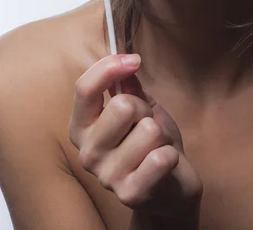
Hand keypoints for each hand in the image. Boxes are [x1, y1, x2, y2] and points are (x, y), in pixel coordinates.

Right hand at [68, 54, 202, 218]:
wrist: (169, 187)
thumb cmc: (151, 142)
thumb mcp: (140, 106)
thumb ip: (129, 86)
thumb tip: (126, 60)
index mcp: (82, 127)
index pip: (84, 88)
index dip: (110, 67)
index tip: (134, 60)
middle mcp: (88, 153)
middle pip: (122, 106)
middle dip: (145, 109)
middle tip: (148, 124)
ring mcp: (107, 176)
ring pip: (148, 130)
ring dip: (161, 134)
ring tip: (156, 146)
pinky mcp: (130, 194)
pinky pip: (161, 157)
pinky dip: (170, 155)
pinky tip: (164, 164)